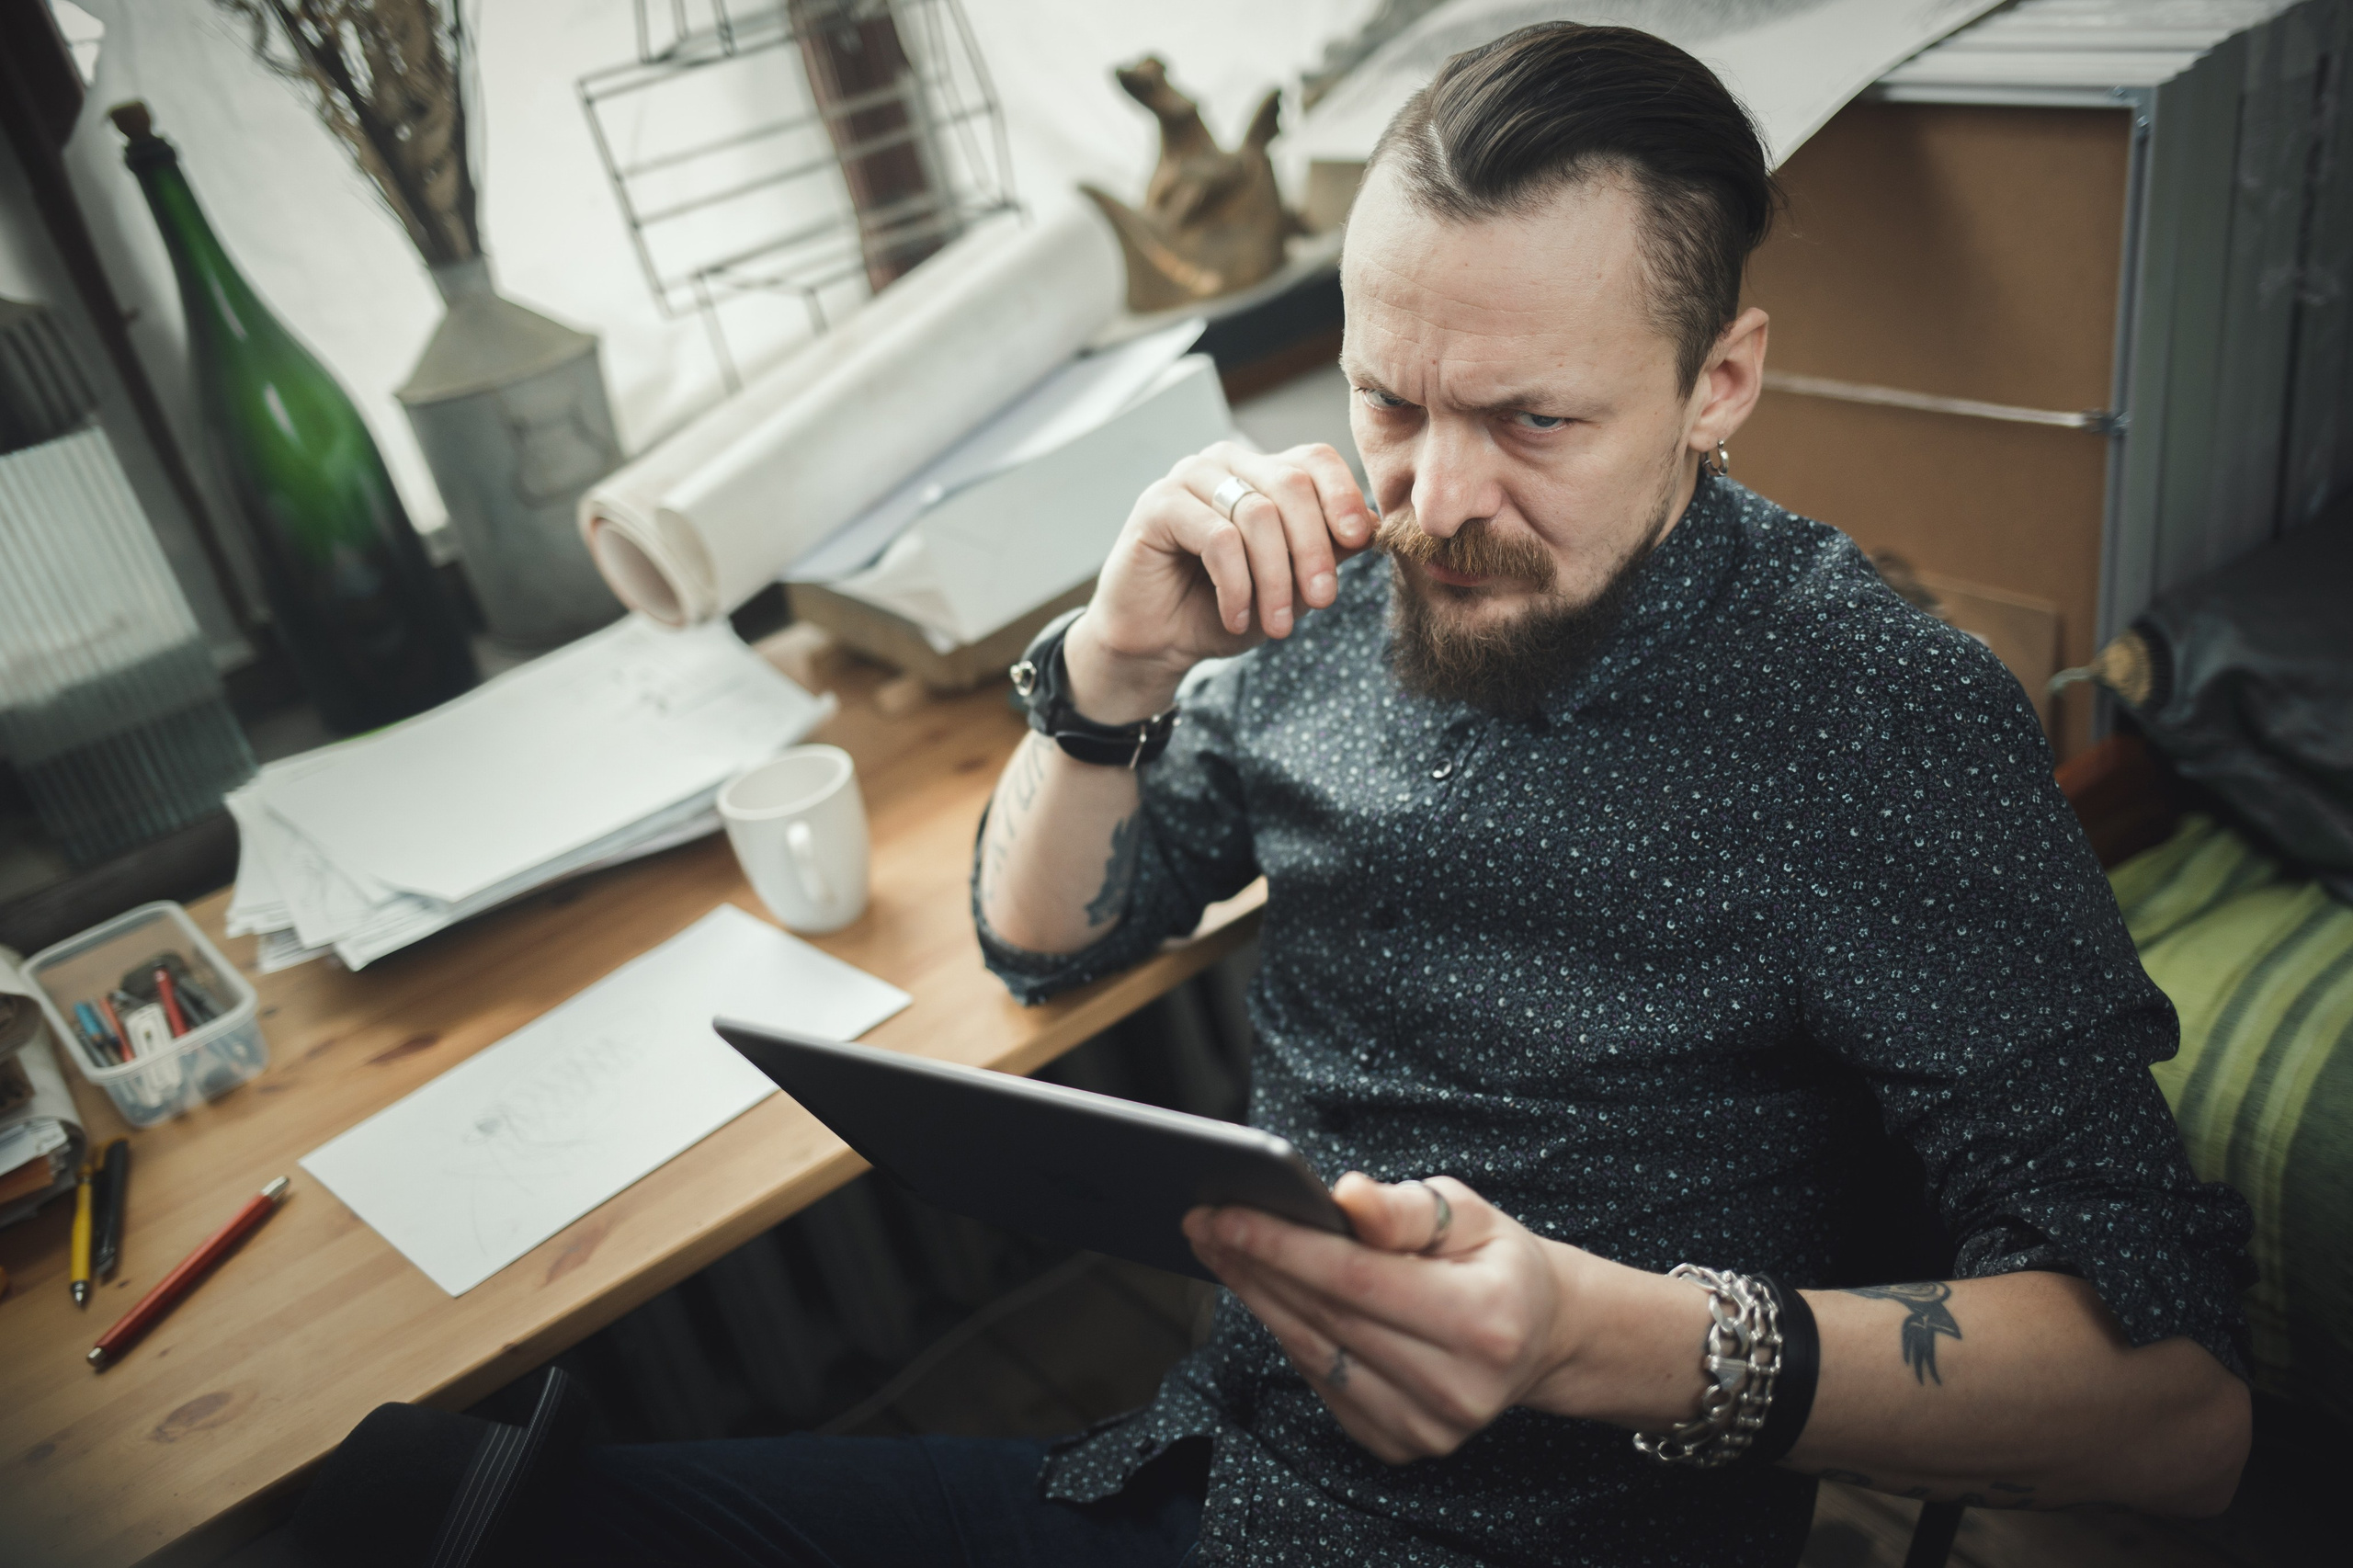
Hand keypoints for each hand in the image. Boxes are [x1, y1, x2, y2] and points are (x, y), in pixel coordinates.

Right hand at [1065, 441, 1373, 721]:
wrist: (1157, 642)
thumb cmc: (1221, 609)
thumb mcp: (1289, 585)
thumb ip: (1325, 552)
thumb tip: (1369, 527)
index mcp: (1261, 471)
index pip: (1314, 459)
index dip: (1343, 495)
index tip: (1359, 541)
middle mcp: (1226, 464)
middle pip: (1292, 484)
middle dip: (1314, 548)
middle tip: (1323, 601)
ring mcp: (1189, 478)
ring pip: (1257, 514)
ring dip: (1276, 578)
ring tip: (1278, 625)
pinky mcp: (1157, 505)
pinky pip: (1218, 538)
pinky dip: (1237, 585)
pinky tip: (1236, 616)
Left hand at [1183, 1174, 1601, 1463]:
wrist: (1537, 1334)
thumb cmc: (1495, 1261)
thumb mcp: (1466, 1213)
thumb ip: (1403, 1210)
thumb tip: (1345, 1196)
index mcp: (1483, 1320)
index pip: (1356, 1279)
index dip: (1282, 1245)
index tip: (1223, 1212)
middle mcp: (1458, 1387)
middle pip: (1327, 1318)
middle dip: (1256, 1265)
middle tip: (1203, 1223)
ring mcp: (1429, 1428)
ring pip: (1315, 1355)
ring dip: (1259, 1300)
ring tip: (1221, 1251)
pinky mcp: (1403, 1446)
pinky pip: (1324, 1384)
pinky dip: (1289, 1337)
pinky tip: (1265, 1296)